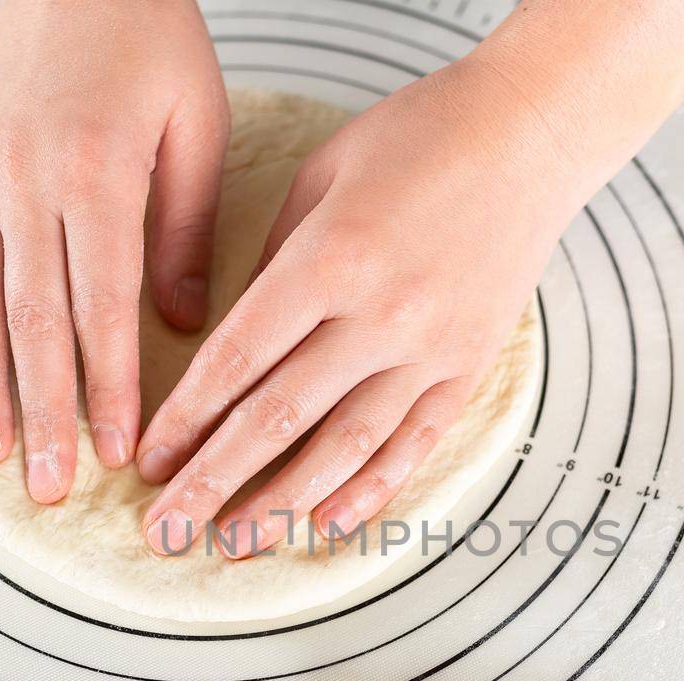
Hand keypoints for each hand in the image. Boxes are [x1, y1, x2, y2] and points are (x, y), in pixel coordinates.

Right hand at [0, 0, 228, 501]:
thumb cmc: (149, 37)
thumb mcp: (194, 124)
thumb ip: (183, 226)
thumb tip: (180, 323)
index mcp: (93, 175)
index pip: (101, 307)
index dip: (109, 388)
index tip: (121, 451)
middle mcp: (26, 185)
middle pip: (32, 322)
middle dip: (41, 412)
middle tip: (46, 485)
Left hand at [137, 60, 575, 556]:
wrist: (534, 133)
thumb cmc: (419, 136)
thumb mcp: (323, 173)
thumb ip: (276, 259)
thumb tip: (237, 340)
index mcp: (332, 260)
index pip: (240, 359)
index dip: (187, 419)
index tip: (149, 461)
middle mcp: (382, 316)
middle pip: (280, 418)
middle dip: (214, 481)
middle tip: (167, 530)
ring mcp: (431, 349)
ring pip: (346, 446)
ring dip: (284, 502)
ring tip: (235, 544)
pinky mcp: (468, 365)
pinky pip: (415, 443)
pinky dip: (372, 489)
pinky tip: (328, 526)